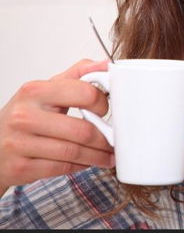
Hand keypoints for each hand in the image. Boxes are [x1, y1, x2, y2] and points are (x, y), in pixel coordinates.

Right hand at [0, 59, 114, 189]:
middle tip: (114, 140)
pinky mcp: (21, 167)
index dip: (103, 103)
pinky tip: (86, 163)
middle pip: (81, 130)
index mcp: (34, 91)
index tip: (107, 110)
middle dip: (105, 138)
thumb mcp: (45, 90)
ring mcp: (20, 143)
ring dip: (97, 156)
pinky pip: (62, 168)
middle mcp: (25, 116)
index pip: (84, 93)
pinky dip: (80, 167)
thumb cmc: (25, 117)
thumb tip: (105, 64)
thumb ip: (76, 76)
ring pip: (74, 152)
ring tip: (107, 155)